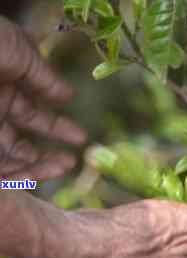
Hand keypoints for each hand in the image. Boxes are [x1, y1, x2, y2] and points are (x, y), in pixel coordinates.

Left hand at [0, 16, 85, 180]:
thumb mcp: (19, 52)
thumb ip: (44, 77)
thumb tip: (68, 96)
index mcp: (1, 89)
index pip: (32, 115)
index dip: (57, 129)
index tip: (80, 138)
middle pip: (21, 144)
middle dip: (48, 155)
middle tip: (71, 162)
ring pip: (8, 159)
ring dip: (36, 168)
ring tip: (62, 168)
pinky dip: (12, 177)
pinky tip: (32, 177)